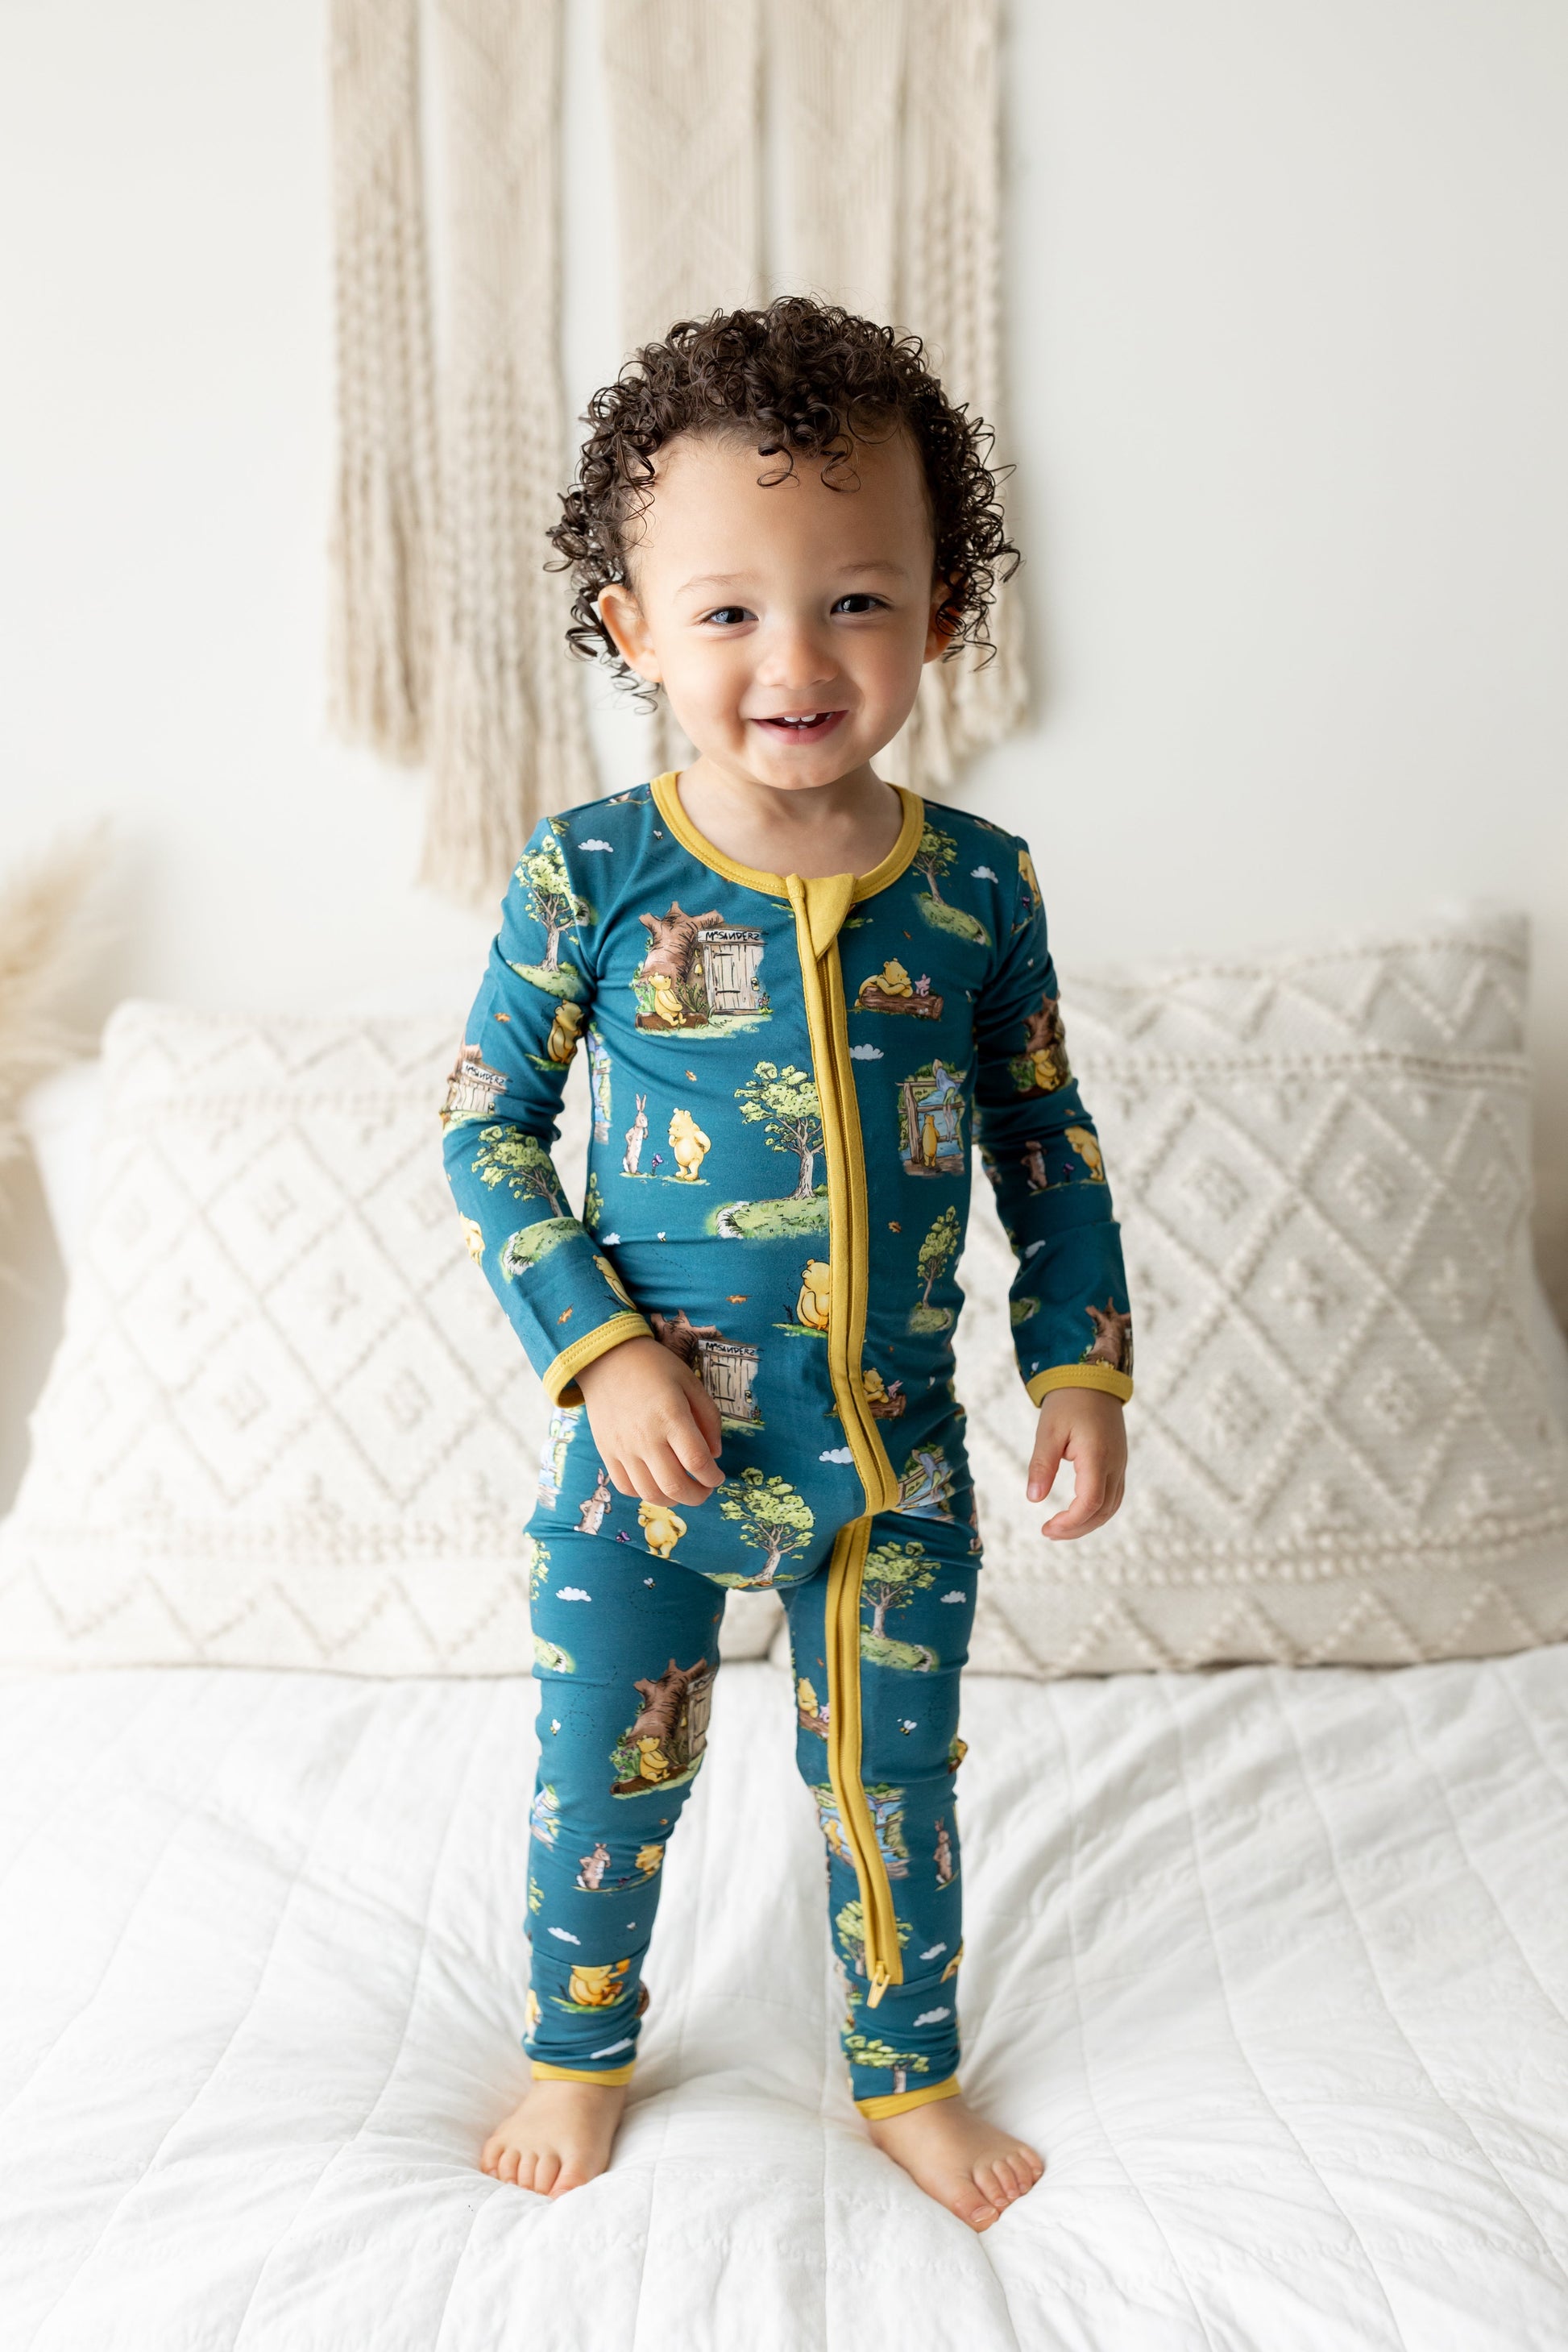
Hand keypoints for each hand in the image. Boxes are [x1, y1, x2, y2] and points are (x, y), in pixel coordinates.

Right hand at [573, 1336, 724, 1508]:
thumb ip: (708, 1418)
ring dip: (672, 1500)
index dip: (713, 1477)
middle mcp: (645, 1437)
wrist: (607, 1359)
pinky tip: (656, 1483)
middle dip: (697, 1497)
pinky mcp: (606, 1452)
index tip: (718, 1477)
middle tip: (705, 1490)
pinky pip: (626, 1487)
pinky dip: (645, 1493)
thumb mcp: (690, 1382)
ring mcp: (623, 1448)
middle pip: (674, 1486)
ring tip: (682, 1489)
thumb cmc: (654, 1367)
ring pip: (650, 1493)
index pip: (697, 1461)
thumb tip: (714, 1455)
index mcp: (671, 1416)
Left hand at [1026, 1388, 1125, 1539]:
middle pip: (1103, 1511)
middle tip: (1048, 1533)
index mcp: (1097, 1456)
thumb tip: (1033, 1499)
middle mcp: (1114, 1464)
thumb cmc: (1068, 1403)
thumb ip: (1042, 1466)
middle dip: (1076, 1529)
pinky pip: (1113, 1497)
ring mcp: (1120, 1465)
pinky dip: (1096, 1512)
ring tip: (1059, 1529)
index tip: (1047, 1528)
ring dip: (1087, 1524)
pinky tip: (1076, 1514)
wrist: (1093, 1379)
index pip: (1091, 1502)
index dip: (1070, 1522)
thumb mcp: (1048, 1431)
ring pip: (1111, 1507)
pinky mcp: (1118, 1463)